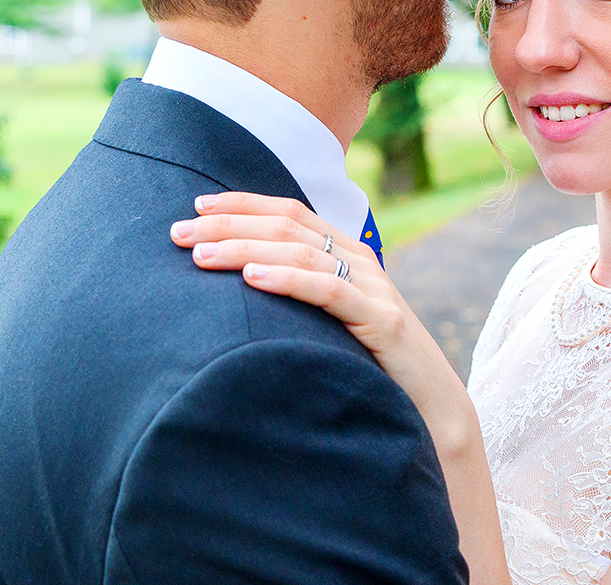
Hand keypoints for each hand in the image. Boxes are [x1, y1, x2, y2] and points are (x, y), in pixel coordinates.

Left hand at [170, 193, 471, 450]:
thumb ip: (299, 297)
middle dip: (229, 224)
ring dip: (246, 249)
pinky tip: (252, 278)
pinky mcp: (383, 321)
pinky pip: (330, 291)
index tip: (196, 207)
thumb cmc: (371, 367)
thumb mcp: (330, 322)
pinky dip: (288, 279)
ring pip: (302, 252)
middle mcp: (362, 261)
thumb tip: (237, 288)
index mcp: (348, 254)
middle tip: (179, 233)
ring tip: (202, 255)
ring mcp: (374, 288)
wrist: (432, 407)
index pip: (290, 212)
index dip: (243, 204)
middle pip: (288, 226)